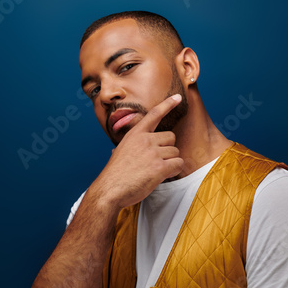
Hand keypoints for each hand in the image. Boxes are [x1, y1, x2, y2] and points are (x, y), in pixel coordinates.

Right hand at [90, 94, 183, 208]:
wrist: (109, 190)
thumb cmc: (115, 174)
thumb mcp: (120, 151)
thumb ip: (132, 146)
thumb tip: (125, 150)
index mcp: (135, 134)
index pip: (153, 115)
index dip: (167, 105)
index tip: (177, 97)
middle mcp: (145, 140)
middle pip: (171, 137)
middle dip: (168, 149)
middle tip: (156, 162)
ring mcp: (153, 153)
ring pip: (175, 152)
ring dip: (170, 162)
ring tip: (156, 171)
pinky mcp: (160, 167)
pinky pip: (178, 164)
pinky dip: (175, 171)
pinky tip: (163, 176)